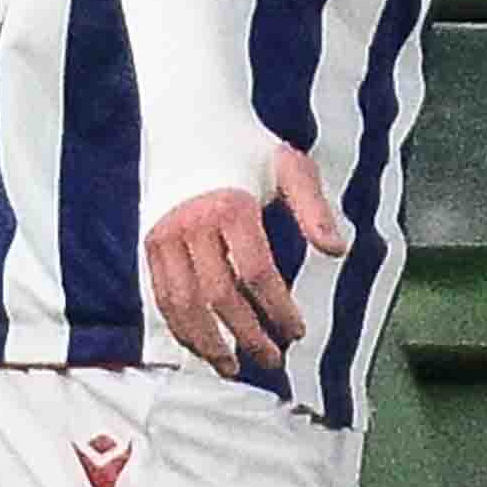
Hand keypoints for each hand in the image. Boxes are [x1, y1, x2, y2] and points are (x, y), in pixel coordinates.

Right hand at [144, 146, 341, 378]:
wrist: (190, 118)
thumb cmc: (249, 146)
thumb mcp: (290, 167)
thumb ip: (314, 210)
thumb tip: (337, 252)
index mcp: (230, 207)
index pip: (257, 275)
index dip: (278, 310)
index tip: (299, 332)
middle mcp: (191, 223)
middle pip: (219, 296)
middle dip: (247, 335)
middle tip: (273, 360)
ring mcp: (164, 234)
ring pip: (183, 304)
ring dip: (208, 342)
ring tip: (232, 367)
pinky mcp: (149, 241)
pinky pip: (162, 294)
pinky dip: (180, 326)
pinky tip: (202, 346)